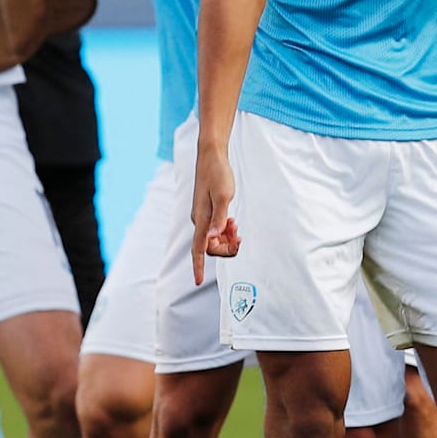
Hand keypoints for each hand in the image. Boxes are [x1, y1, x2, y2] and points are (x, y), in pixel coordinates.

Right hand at [188, 142, 240, 285]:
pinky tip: (232, 221)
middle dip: (226, 247)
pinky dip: (225, 230)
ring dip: (227, 238)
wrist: (211, 156)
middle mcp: (199, 220)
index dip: (198, 266)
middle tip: (239, 234)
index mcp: (201, 219)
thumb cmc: (217, 174)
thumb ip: (219, 219)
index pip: (198, 249)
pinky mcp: (206, 211)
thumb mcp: (224, 195)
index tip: (197, 281)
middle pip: (210, 247)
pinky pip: (215, 230)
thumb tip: (213, 238)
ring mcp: (202, 216)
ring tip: (236, 224)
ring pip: (214, 239)